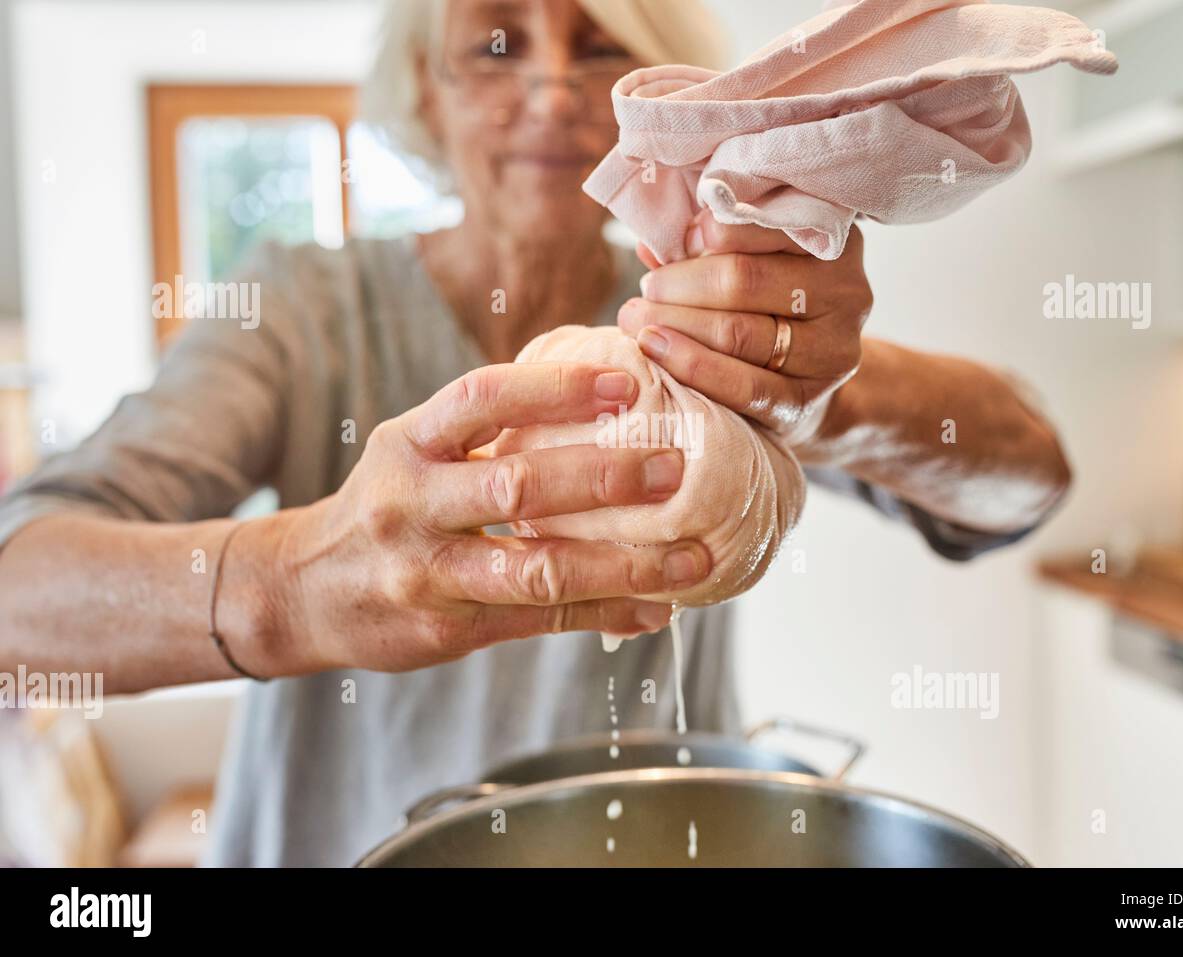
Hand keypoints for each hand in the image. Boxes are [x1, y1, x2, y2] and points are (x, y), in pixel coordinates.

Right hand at [264, 363, 712, 672]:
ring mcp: (427, 572)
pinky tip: (657, 610)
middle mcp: (412, 503)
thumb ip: (485, 433)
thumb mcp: (415, 452)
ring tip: (693, 558)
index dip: (557, 388)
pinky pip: (540, 622)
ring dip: (624, 564)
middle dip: (604, 477)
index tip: (628, 383)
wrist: (303, 591)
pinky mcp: (447, 628)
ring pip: (538, 569)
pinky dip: (605, 613)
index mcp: (409, 443)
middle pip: (517, 485)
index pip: (483, 398)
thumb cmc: (385, 508)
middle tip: (675, 468)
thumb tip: (603, 401)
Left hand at [618, 209, 872, 444]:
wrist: (807, 385)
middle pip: (745, 280)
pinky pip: (743, 385)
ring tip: (637, 321)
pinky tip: (656, 350)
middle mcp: (846, 292)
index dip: (709, 231)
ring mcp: (833, 350)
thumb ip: (710, 247)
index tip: (676, 244)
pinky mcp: (808, 399)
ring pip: (739, 332)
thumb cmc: (768, 309)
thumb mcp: (754, 264)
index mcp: (832, 243)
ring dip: (676, 324)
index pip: (763, 225)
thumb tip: (651, 239)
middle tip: (644, 291)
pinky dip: (693, 365)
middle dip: (680, 285)